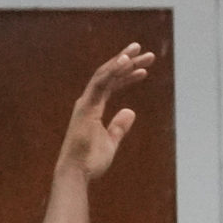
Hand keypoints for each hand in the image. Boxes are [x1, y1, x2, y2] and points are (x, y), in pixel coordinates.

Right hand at [56, 44, 153, 182]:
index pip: (112, 85)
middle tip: (145, 53)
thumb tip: (130, 111)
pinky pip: (100, 83)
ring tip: (138, 51)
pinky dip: (112, 71)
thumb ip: (119, 126)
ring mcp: (86, 102)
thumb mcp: (111, 141)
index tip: (143, 69)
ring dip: (122, 61)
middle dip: (127, 62)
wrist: (77, 171)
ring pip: (105, 74)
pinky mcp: (86, 107)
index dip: (127, 75)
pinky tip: (125, 61)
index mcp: (93, 107)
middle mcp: (88, 100)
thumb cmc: (91, 160)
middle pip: (109, 75)